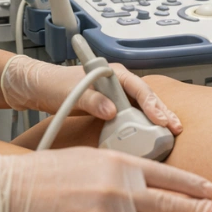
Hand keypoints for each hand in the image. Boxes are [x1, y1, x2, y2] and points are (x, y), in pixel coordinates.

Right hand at [0, 148, 211, 211]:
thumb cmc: (49, 172)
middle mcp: (121, 192)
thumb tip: (151, 184)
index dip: (195, 187)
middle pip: (172, 208)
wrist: (14, 192)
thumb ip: (125, 170)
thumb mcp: (93, 158)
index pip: (172, 177)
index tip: (210, 194)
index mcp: (121, 165)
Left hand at [1, 55, 182, 134]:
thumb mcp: (71, 93)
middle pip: (146, 98)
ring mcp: (115, 97)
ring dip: (155, 121)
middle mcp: (117, 84)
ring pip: (141, 109)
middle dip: (163, 113)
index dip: (152, 103)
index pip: (139, 87)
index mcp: (113, 73)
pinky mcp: (110, 109)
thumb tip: (111, 111)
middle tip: (175, 129)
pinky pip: (130, 117)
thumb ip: (91, 100)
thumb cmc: (52, 84)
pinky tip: (148, 138)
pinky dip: (141, 127)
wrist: (36, 88)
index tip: (161, 118)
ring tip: (169, 135)